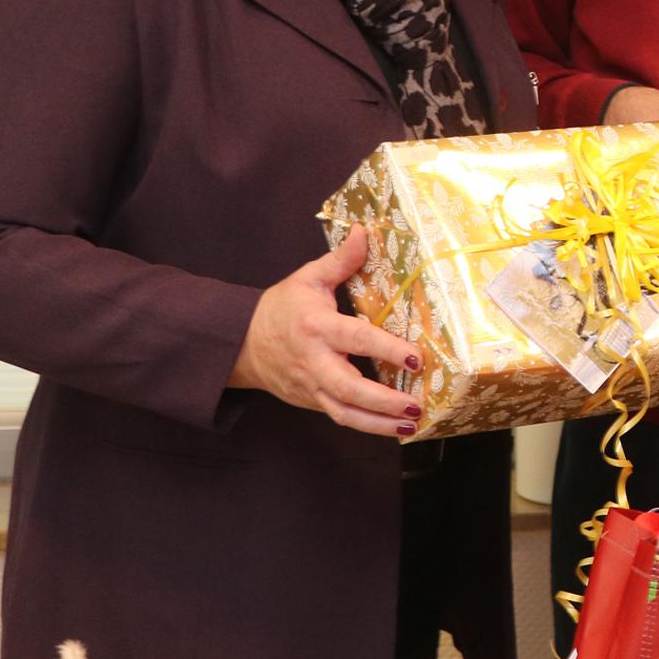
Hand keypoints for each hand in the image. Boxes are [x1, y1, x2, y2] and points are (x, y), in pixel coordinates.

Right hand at [230, 225, 426, 436]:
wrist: (241, 345)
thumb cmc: (281, 308)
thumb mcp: (307, 279)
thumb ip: (340, 260)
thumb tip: (365, 231)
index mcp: (317, 327)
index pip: (357, 339)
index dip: (388, 350)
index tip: (417, 358)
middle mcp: (314, 361)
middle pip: (350, 389)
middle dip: (384, 402)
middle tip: (415, 406)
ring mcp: (311, 387)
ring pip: (345, 413)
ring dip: (379, 424)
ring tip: (411, 426)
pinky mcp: (311, 402)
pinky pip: (340, 417)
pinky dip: (367, 425)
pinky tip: (393, 427)